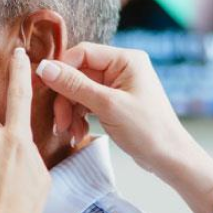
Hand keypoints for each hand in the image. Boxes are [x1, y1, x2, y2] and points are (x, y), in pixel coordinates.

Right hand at [35, 42, 212, 212]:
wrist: (169, 158)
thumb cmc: (147, 130)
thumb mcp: (107, 106)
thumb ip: (75, 85)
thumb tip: (44, 67)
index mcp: (126, 59)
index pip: (83, 53)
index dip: (61, 69)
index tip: (43, 87)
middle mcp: (122, 67)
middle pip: (79, 73)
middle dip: (66, 98)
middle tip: (60, 121)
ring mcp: (118, 85)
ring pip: (80, 90)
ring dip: (71, 110)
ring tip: (69, 132)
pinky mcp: (115, 102)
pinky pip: (88, 102)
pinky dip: (80, 117)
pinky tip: (78, 133)